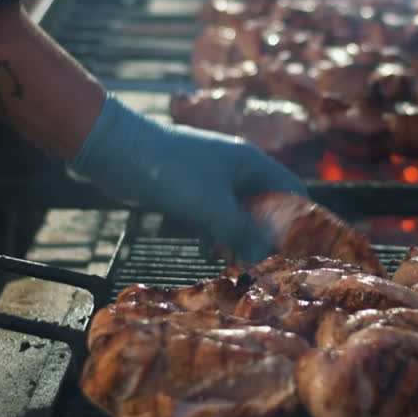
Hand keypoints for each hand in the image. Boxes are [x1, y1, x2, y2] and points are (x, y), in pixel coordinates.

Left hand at [69, 95, 306, 260]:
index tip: (302, 251)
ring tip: (237, 265)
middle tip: (267, 266)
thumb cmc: (169, 172)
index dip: (302, 220)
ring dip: (238, 237)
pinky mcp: (190, 189)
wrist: (115, 150)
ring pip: (238, 213)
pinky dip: (214, 233)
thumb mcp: (211, 206)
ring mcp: (212, 178)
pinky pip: (213, 215)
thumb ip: (241, 232)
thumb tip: (267, 257)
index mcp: (251, 164)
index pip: (292, 191)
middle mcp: (237, 169)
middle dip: (266, 235)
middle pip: (266, 205)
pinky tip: (207, 251)